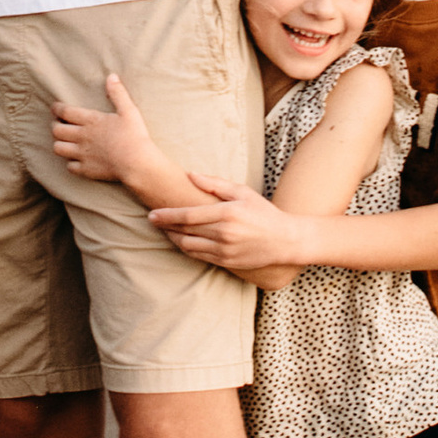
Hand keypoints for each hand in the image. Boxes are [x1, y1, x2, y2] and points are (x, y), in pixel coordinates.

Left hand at [48, 66, 162, 190]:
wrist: (137, 163)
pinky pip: (70, 167)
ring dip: (59, 144)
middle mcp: (82, 136)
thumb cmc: (134, 136)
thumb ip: (118, 93)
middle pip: (57, 130)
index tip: (55, 107)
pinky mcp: (87, 169)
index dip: (56, 108)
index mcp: (91, 121)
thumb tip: (111, 76)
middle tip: (59, 124)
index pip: (65, 111)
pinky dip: (71, 163)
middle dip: (55, 126)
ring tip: (64, 142)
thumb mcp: (129, 110)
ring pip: (58, 148)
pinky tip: (76, 160)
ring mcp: (83, 154)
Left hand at [149, 173, 307, 276]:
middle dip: (165, 226)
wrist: (285, 240)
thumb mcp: (242, 192)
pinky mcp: (226, 262)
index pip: (188, 215)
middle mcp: (224, 234)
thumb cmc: (263, 212)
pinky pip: (199, 256)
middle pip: (185, 230)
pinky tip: (181, 240)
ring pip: (189, 246)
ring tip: (165, 229)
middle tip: (152, 219)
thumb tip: (190, 175)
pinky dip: (186, 248)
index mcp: (227, 213)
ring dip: (173, 238)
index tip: (153, 214)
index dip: (167, 215)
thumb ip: (215, 184)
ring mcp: (225, 251)